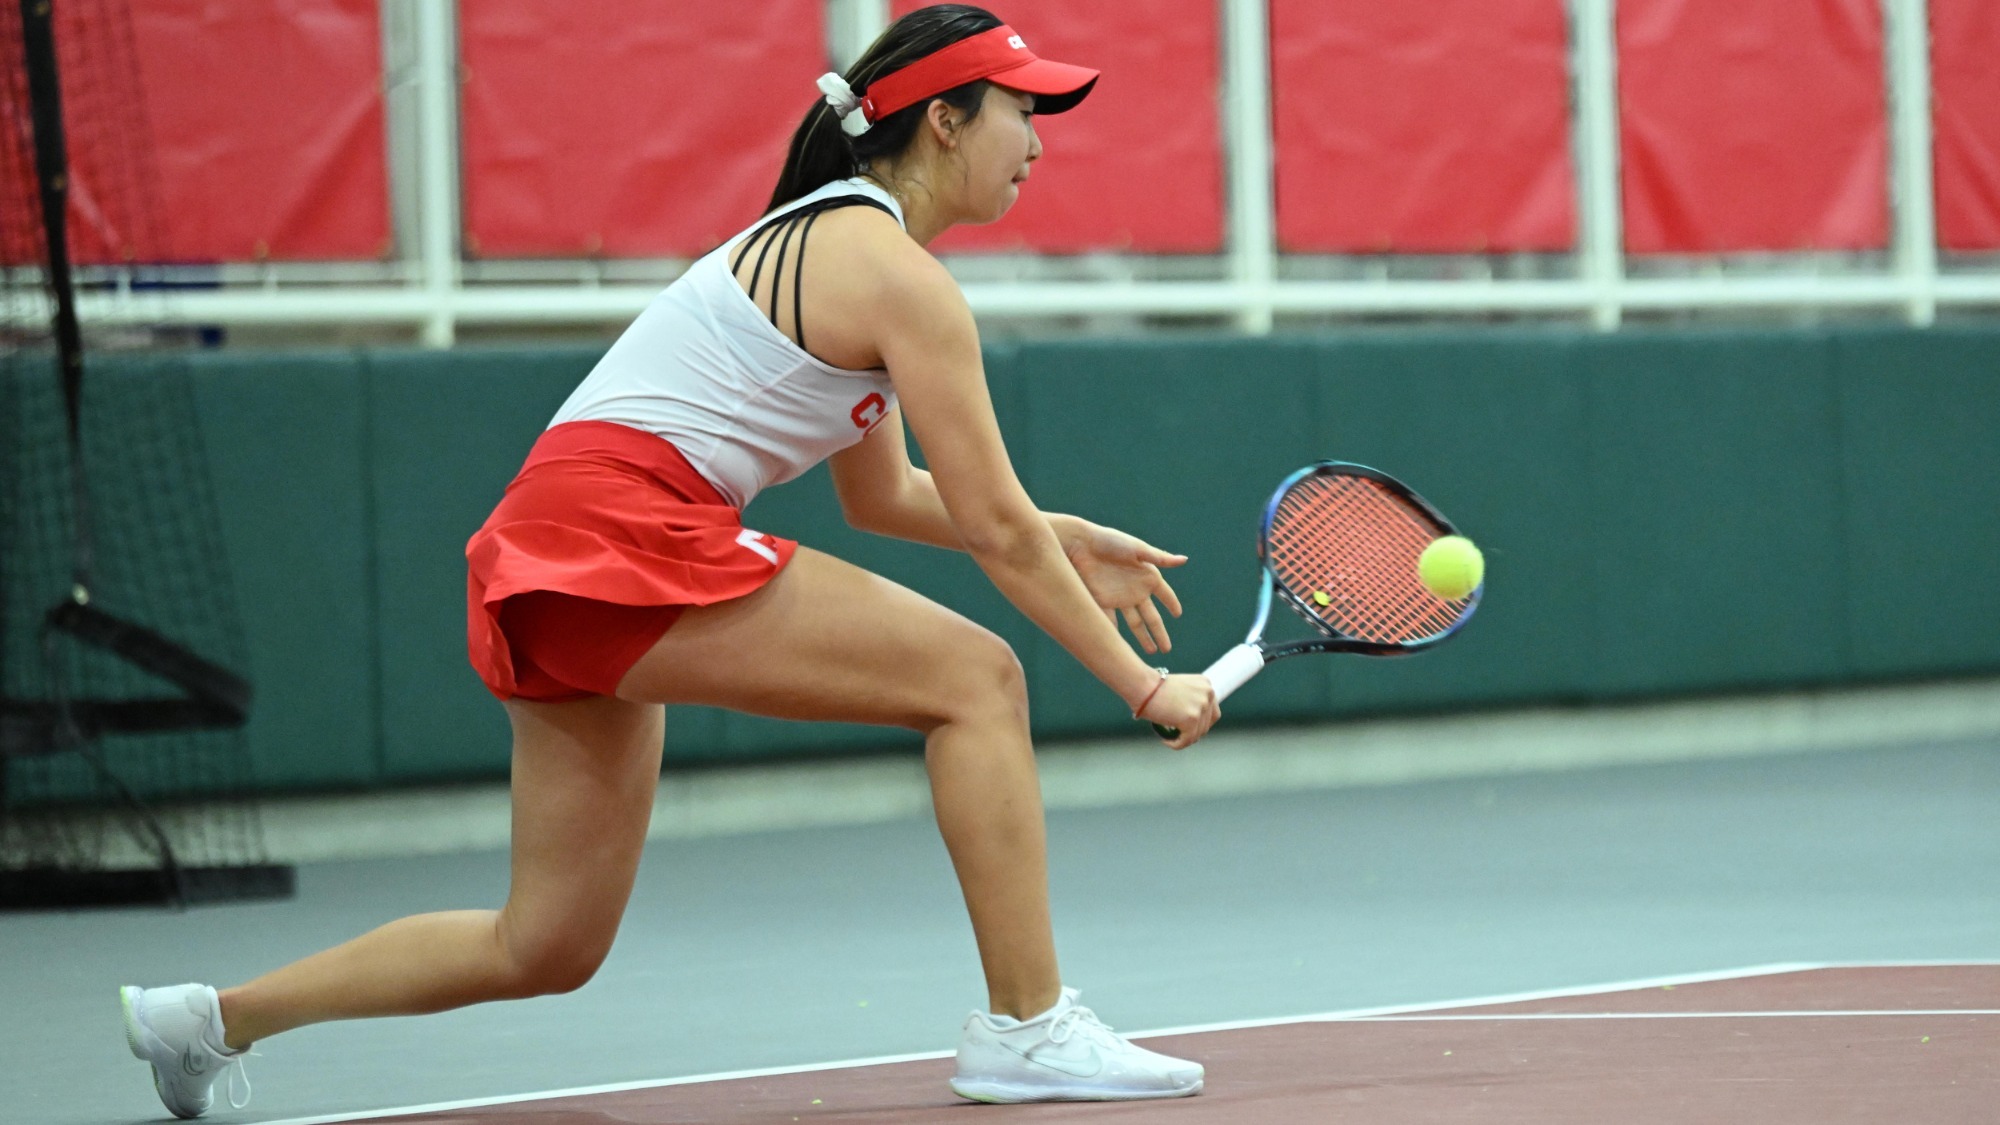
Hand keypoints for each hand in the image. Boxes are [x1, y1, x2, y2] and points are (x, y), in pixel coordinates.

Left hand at [1062, 520, 1186, 654]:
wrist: (1078, 544)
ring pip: (1134, 623)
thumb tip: (1184, 560)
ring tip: (1150, 652)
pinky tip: (1119, 646)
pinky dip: (1114, 633)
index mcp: (1146, 575)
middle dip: (1159, 633)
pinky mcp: (1102, 601)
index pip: (1164, 594)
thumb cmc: (1109, 541)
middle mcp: (1135, 589)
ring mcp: (1118, 597)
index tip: (1178, 614)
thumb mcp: (1137, 549)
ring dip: (1142, 638)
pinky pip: (1110, 621)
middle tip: (1166, 649)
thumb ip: (1159, 558)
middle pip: (1151, 616)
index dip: (1171, 603)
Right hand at [1135, 673, 1218, 749]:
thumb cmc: (1154, 687)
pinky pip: (1187, 740)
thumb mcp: (1180, 689)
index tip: (1189, 729)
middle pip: (1206, 725)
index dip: (1201, 723)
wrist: (1144, 685)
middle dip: (1192, 733)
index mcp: (1206, 685)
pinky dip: (1176, 744)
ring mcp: (1201, 706)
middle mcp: (1208, 694)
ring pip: (1197, 734)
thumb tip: (1194, 721)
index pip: (1212, 712)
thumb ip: (1190, 701)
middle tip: (1177, 735)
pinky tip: (1166, 741)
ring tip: (1169, 738)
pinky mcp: (1192, 719)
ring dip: (1183, 739)